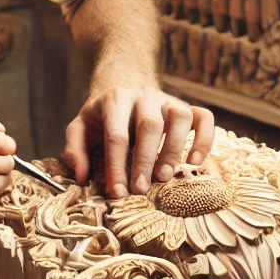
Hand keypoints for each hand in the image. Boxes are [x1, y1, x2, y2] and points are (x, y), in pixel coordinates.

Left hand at [63, 86, 214, 198]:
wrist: (124, 85)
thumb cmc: (102, 116)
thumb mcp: (80, 127)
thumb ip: (74, 150)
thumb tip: (81, 177)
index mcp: (115, 99)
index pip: (116, 135)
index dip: (116, 166)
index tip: (117, 193)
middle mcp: (144, 95)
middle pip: (149, 125)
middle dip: (145, 160)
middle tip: (140, 190)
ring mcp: (168, 100)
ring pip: (180, 117)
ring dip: (173, 149)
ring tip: (164, 177)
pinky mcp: (187, 106)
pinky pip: (204, 118)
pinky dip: (205, 139)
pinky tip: (195, 162)